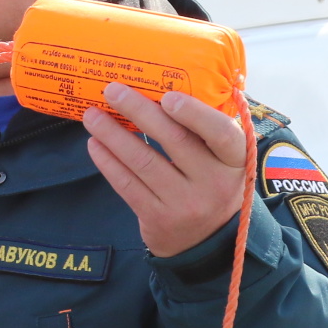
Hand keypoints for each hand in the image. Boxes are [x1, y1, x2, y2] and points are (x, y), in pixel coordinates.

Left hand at [83, 84, 248, 257]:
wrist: (208, 242)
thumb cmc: (210, 183)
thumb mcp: (222, 160)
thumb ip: (205, 131)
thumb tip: (165, 86)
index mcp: (235, 160)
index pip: (221, 133)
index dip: (195, 114)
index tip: (167, 96)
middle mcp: (214, 182)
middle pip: (174, 141)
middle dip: (139, 112)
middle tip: (112, 90)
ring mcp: (185, 204)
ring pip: (144, 162)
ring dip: (113, 135)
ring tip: (92, 115)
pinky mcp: (158, 219)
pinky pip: (128, 185)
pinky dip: (108, 162)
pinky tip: (95, 144)